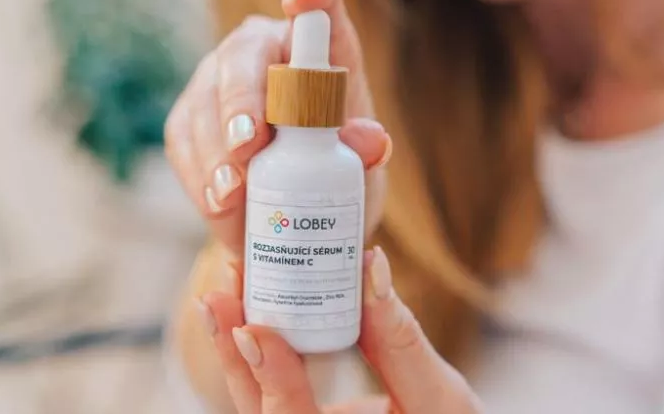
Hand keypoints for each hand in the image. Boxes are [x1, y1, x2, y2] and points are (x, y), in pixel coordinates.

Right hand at [164, 0, 391, 257]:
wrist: (300, 215)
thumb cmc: (337, 174)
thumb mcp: (361, 170)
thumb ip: (365, 152)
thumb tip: (371, 139)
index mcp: (323, 42)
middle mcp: (267, 46)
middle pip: (246, 51)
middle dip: (242, 98)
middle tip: (248, 146)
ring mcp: (222, 75)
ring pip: (207, 96)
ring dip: (216, 149)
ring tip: (233, 196)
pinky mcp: (191, 112)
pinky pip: (183, 135)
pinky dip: (198, 172)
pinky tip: (217, 202)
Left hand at [197, 248, 483, 413]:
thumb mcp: (444, 398)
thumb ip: (403, 342)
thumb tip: (371, 265)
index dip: (269, 378)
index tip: (252, 328)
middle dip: (234, 353)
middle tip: (220, 293)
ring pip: (257, 408)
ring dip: (238, 353)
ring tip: (226, 296)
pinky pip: (273, 401)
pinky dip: (257, 362)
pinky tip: (250, 318)